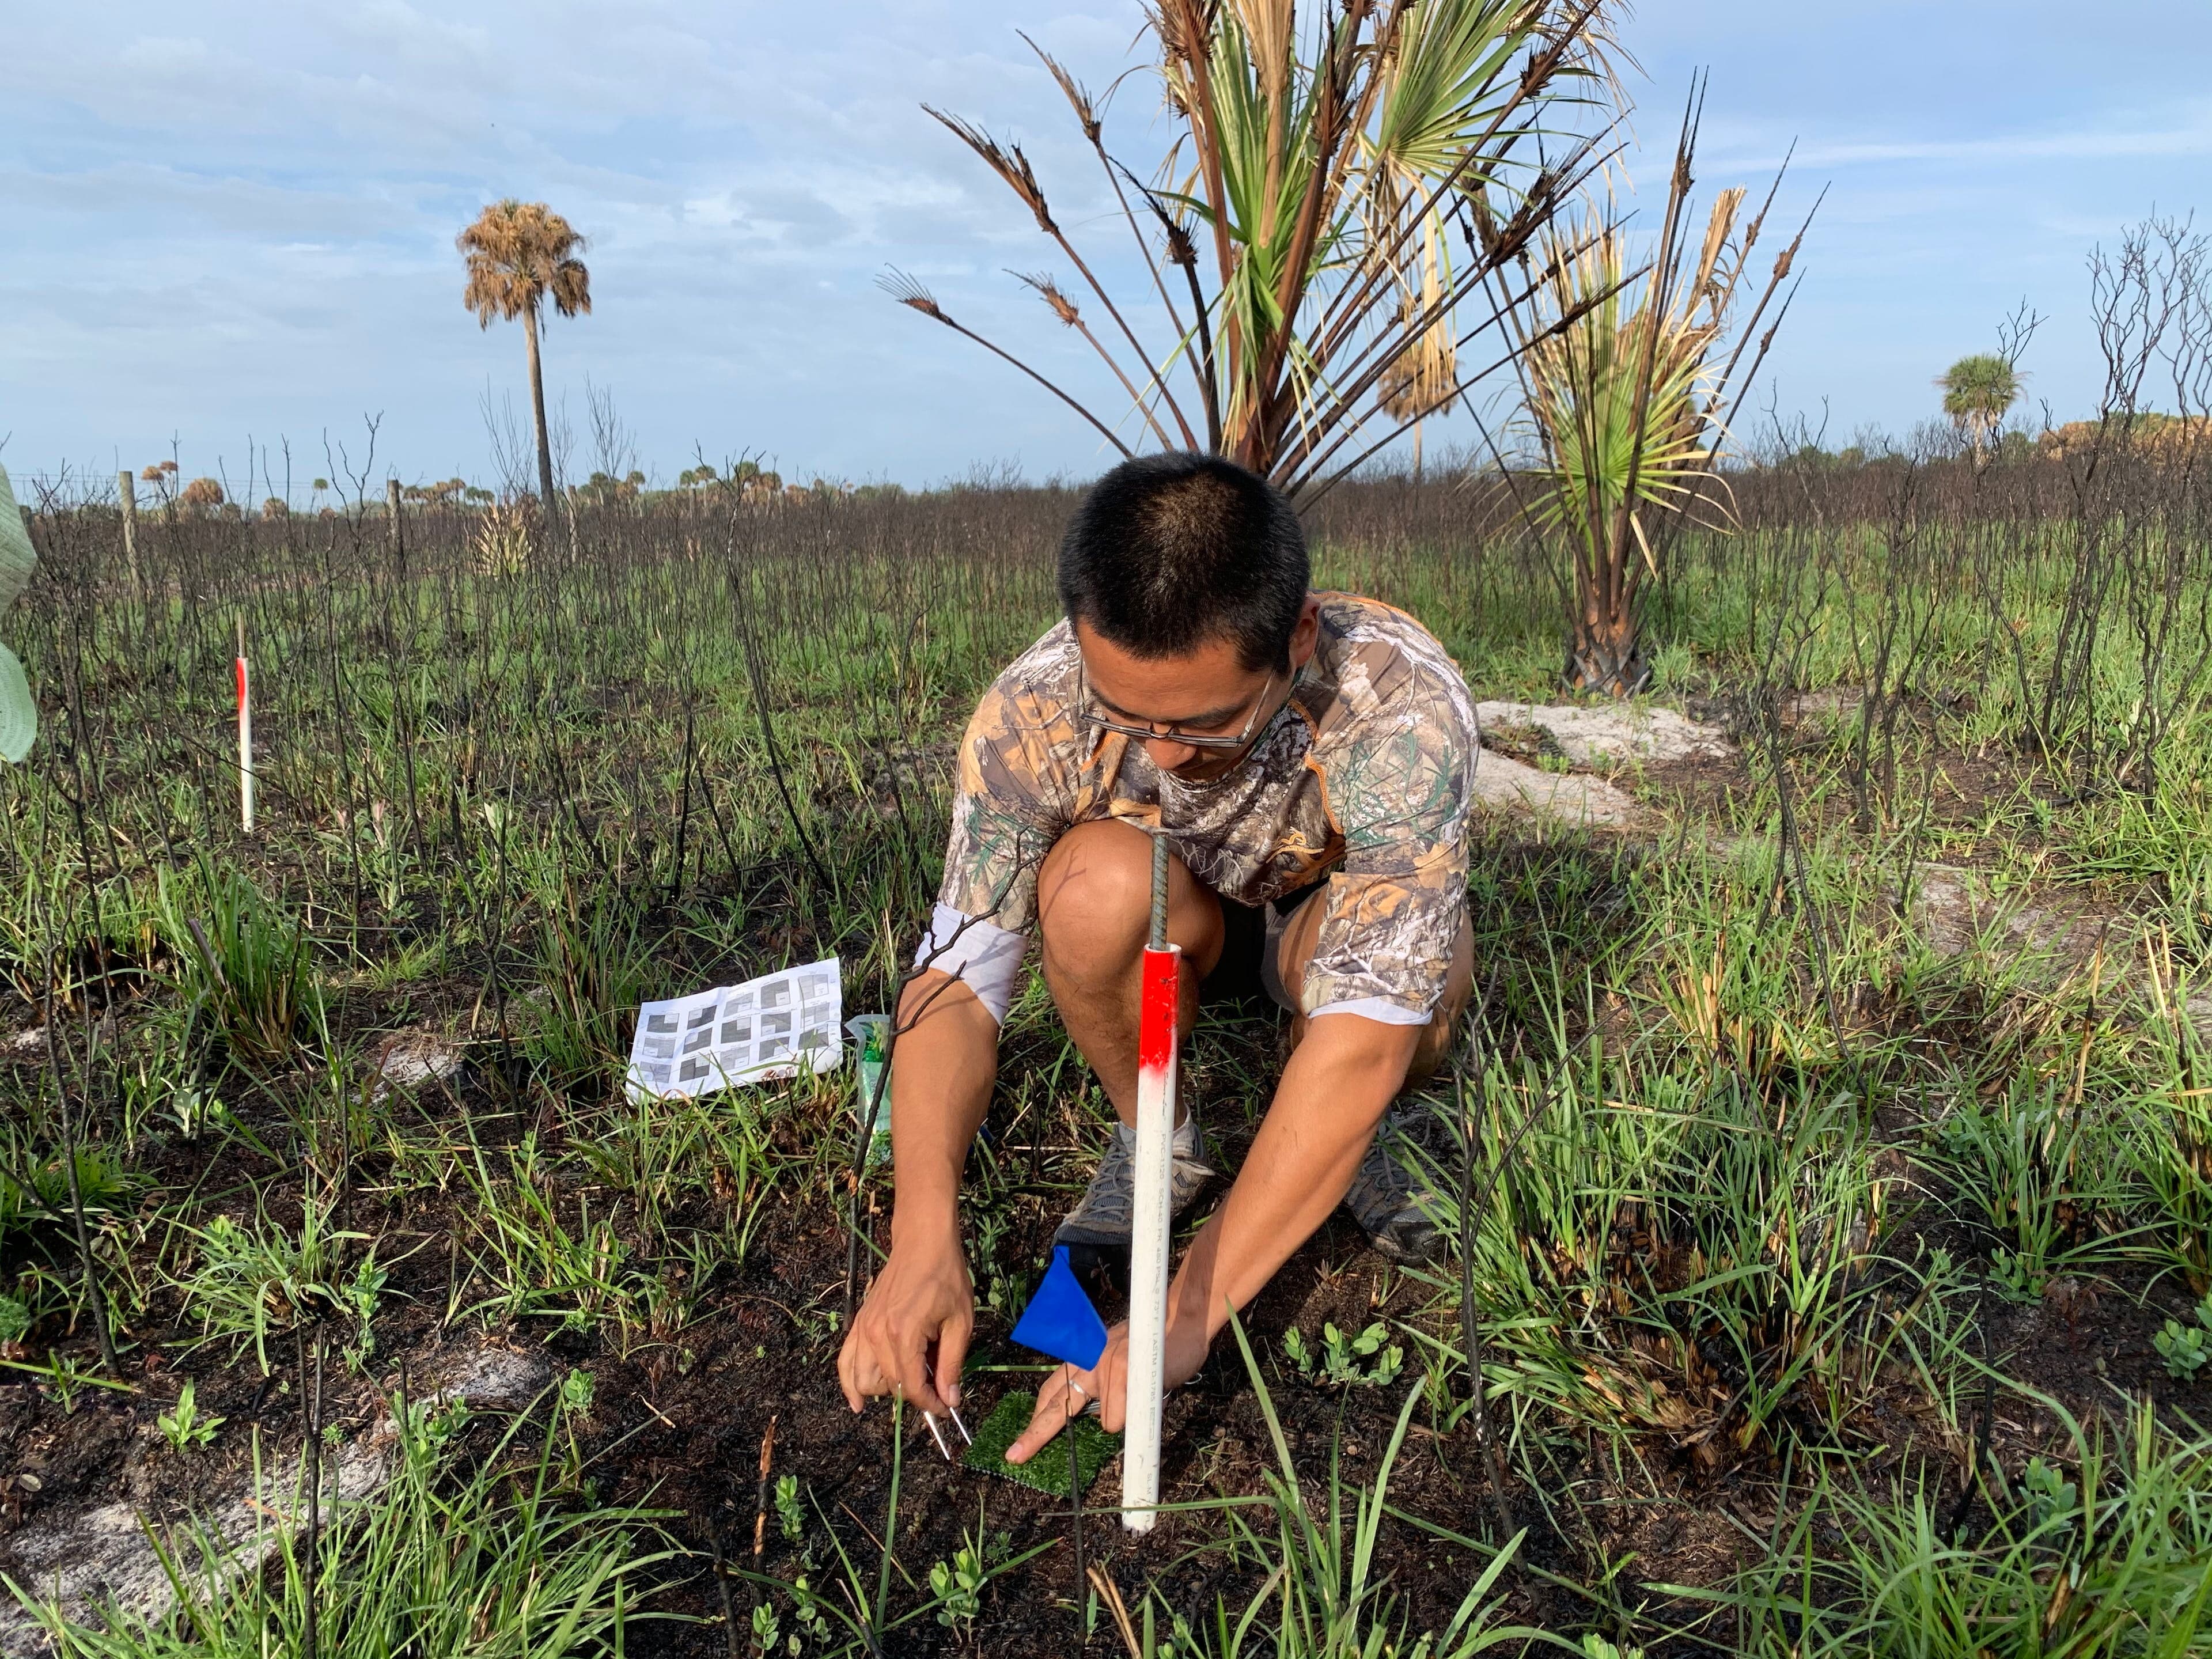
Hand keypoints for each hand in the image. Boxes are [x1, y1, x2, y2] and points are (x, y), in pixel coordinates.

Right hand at [837, 1223, 972, 1417]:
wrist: (922, 1242)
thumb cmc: (946, 1277)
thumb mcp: (960, 1321)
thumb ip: (952, 1363)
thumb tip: (950, 1399)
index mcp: (903, 1333)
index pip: (911, 1387)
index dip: (930, 1403)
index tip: (947, 1407)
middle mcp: (876, 1334)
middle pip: (889, 1387)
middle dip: (914, 1394)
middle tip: (936, 1386)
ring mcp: (863, 1328)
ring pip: (862, 1380)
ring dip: (885, 1391)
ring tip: (908, 1384)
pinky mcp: (859, 1323)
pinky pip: (845, 1361)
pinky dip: (849, 1383)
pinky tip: (857, 1402)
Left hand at [1004, 1313, 1211, 1464]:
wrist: (1181, 1321)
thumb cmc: (1155, 1347)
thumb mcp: (1121, 1363)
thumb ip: (1105, 1388)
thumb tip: (1098, 1421)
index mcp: (1083, 1359)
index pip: (1052, 1391)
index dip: (1036, 1419)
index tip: (1019, 1446)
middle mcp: (1087, 1360)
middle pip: (1055, 1406)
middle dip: (1035, 1434)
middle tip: (1015, 1456)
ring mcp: (1102, 1364)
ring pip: (1105, 1422)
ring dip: (1125, 1419)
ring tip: (1143, 1395)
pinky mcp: (1121, 1368)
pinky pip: (1120, 1416)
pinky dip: (1134, 1418)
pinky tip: (1146, 1396)